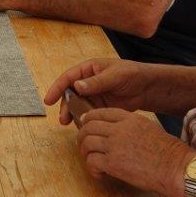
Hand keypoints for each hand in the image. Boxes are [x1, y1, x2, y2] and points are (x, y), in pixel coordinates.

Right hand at [44, 58, 160, 122]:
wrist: (147, 88)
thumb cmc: (131, 74)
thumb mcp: (114, 75)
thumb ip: (97, 82)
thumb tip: (77, 86)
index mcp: (88, 70)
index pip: (68, 78)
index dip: (57, 88)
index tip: (49, 100)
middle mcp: (87, 83)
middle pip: (70, 94)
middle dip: (64, 106)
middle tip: (63, 119)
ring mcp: (93, 96)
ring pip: (77, 105)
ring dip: (72, 114)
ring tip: (69, 124)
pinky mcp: (99, 107)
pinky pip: (87, 113)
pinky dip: (83, 119)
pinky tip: (82, 126)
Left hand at [77, 108, 191, 195]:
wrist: (176, 169)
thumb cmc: (168, 152)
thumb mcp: (148, 129)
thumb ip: (129, 127)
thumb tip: (114, 133)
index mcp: (129, 119)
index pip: (100, 113)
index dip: (89, 119)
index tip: (86, 126)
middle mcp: (119, 129)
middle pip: (89, 127)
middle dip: (82, 136)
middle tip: (84, 146)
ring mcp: (115, 145)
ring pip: (87, 143)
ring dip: (85, 153)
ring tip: (91, 161)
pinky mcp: (113, 163)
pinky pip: (91, 161)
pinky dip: (92, 168)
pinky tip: (100, 174)